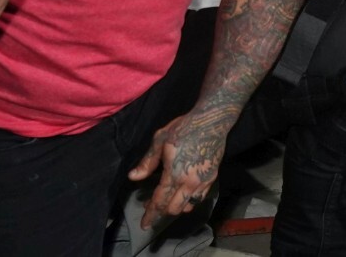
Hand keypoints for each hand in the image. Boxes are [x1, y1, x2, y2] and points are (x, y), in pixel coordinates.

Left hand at [132, 109, 228, 227]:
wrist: (213, 120)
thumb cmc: (184, 127)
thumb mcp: (160, 139)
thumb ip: (147, 161)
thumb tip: (133, 177)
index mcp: (174, 173)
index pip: (160, 201)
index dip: (150, 214)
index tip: (144, 225)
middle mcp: (189, 183)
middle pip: (173, 209)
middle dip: (161, 211)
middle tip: (152, 205)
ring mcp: (203, 182)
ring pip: (187, 207)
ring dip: (176, 208)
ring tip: (168, 200)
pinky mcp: (212, 178)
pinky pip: (198, 198)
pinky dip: (189, 201)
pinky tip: (183, 194)